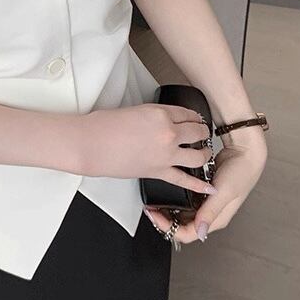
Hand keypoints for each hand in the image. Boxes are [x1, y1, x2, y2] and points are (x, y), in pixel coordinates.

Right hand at [74, 103, 215, 198]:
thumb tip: (163, 121)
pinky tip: (209, 188)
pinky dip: (198, 186)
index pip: (187, 113)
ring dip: (204, 154)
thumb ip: (154, 116)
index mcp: (161, 113)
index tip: (194, 120)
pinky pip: (184, 180)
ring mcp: (166, 155)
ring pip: (198, 156)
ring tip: (203, 153)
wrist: (90, 144)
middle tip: (201, 134)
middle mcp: (168, 133)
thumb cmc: (104, 125)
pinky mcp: (158, 172)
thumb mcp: (135, 110)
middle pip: (197, 132)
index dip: (193, 116)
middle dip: (201, 132)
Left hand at [144, 132, 267, 242]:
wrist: (246, 151)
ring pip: (183, 213)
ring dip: (169, 209)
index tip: (155, 215)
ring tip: (156, 200)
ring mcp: (206, 202)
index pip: (187, 234)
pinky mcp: (203, 191)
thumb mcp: (224, 192)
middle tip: (151, 208)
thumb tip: (200, 231)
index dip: (168, 227)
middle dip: (165, 219)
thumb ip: (210, 211)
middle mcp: (210, 214)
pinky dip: (176, 197)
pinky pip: (186, 200)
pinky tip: (169, 190)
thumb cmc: (241, 172)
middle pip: (182, 225)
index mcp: (216, 220)